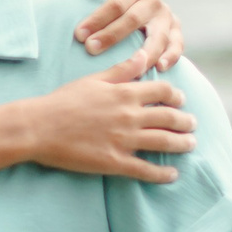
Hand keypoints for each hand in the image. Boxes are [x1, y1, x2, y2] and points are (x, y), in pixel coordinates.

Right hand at [23, 62, 194, 182]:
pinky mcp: (114, 162)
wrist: (38, 127)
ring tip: (191, 145)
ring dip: (182, 144)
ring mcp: (123, 140)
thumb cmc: (62, 101)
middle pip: (169, 118)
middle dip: (186, 121)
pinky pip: (146, 170)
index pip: (162, 92)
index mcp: (124, 93)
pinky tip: (172, 175)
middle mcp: (129, 116)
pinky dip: (163, 174)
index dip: (176, 96)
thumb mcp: (93, 80)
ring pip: (164, 143)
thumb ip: (122, 70)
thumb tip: (143, 56)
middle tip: (193, 125)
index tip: (181, 100)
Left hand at [78, 0, 185, 73]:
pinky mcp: (175, 31)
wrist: (135, 0)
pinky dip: (171, 56)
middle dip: (111, 36)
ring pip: (157, 36)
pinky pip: (177, 44)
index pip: (116, 3)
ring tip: (130, 67)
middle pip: (133, 20)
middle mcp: (153, 0)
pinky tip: (159, 68)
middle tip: (91, 49)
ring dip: (143, 53)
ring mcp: (166, 17)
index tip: (79, 34)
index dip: (98, 18)